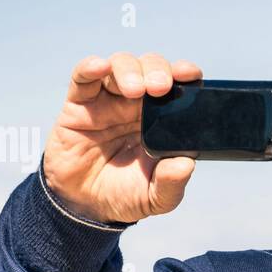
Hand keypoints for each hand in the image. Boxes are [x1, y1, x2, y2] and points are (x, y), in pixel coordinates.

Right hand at [44, 53, 203, 224]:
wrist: (86, 206)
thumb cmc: (126, 194)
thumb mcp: (156, 198)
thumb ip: (172, 183)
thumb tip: (186, 165)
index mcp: (162, 119)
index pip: (177, 86)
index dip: (184, 74)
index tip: (192, 74)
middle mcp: (136, 104)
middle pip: (150, 68)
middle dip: (157, 70)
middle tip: (160, 87)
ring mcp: (108, 101)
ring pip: (120, 66)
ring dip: (130, 70)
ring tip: (135, 89)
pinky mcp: (79, 105)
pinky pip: (83, 78)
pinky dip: (90, 67)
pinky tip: (99, 66)